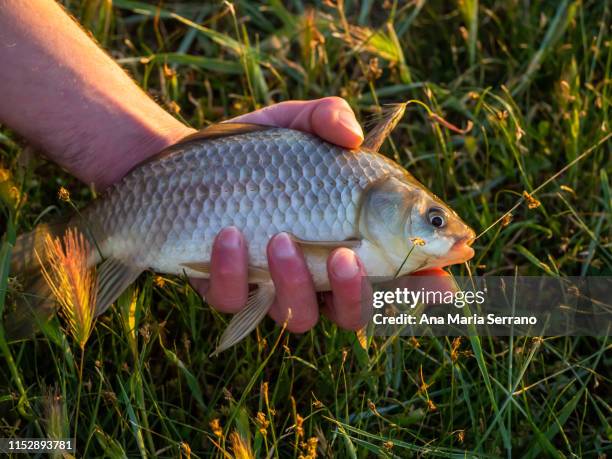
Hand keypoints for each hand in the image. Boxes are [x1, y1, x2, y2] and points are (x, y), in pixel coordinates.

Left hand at [191, 97, 451, 332]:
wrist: (192, 163)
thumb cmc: (261, 149)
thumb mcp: (297, 122)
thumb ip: (329, 118)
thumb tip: (351, 136)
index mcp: (351, 240)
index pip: (397, 274)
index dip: (424, 286)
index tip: (444, 284)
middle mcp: (318, 275)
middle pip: (354, 313)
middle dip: (358, 294)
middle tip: (347, 257)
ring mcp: (274, 288)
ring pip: (299, 316)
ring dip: (294, 283)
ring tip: (280, 238)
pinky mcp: (228, 290)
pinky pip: (234, 300)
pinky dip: (234, 271)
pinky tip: (228, 233)